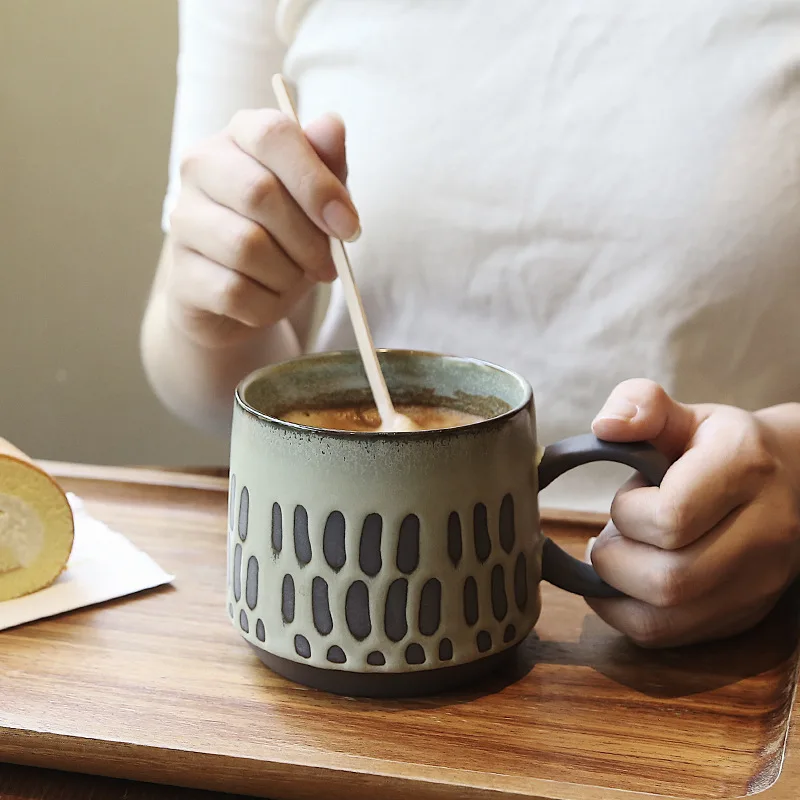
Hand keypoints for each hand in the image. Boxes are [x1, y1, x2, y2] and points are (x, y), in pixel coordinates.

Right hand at [165, 109, 359, 346]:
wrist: (239, 296)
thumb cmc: (285, 236)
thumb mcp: (315, 200)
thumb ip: (327, 165)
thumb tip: (331, 124)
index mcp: (239, 136)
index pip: (272, 134)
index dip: (317, 183)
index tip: (349, 225)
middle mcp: (200, 168)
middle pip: (258, 193)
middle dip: (308, 239)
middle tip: (328, 265)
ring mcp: (183, 221)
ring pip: (246, 246)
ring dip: (288, 274)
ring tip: (295, 279)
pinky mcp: (181, 275)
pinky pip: (234, 292)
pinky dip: (268, 304)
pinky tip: (271, 299)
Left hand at [586, 379, 799, 647]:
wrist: (790, 481)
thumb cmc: (718, 446)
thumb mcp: (682, 413)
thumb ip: (640, 405)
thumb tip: (604, 427)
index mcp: (744, 469)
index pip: (671, 518)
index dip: (628, 512)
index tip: (628, 497)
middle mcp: (764, 532)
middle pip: (669, 579)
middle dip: (616, 559)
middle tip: (611, 534)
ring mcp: (759, 581)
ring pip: (668, 617)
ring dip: (618, 590)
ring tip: (617, 556)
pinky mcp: (744, 613)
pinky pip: (669, 637)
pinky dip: (626, 614)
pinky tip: (622, 584)